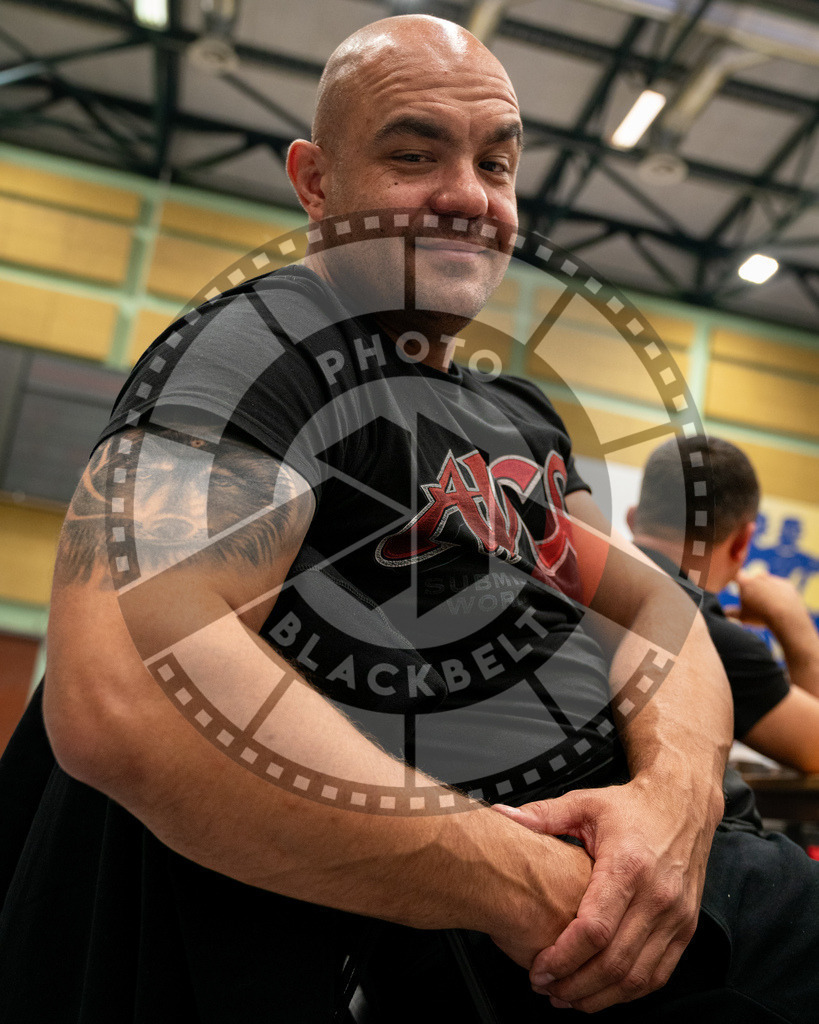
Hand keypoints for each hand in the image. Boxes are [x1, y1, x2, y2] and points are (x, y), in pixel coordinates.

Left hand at [493, 777, 715, 1011]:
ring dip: (600, 997)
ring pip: (638, 978)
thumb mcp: (584, 803)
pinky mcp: (686, 928)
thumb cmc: (632, 807)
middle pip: (615, 962)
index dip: (563, 957)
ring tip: (567, 997)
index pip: (595, 929)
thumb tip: (499, 815)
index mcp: (628, 865)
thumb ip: (541, 815)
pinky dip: (628, 992)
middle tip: (545, 988)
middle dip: (575, 985)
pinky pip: (659, 975)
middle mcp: (657, 896)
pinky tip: (602, 992)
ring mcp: (676, 916)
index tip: (539, 968)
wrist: (683, 804)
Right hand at [727, 568, 806, 630]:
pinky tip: (780, 606)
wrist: (786, 616)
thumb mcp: (742, 617)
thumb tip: (725, 613)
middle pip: (753, 580)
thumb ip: (731, 613)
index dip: (736, 579)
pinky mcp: (786, 584)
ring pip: (767, 583)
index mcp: (746, 583)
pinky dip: (779, 594)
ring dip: (766, 590)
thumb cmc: (761, 616)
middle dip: (753, 588)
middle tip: (754, 602)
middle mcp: (759, 577)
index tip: (736, 585)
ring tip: (768, 607)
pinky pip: (780, 587)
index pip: (737, 575)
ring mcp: (773, 580)